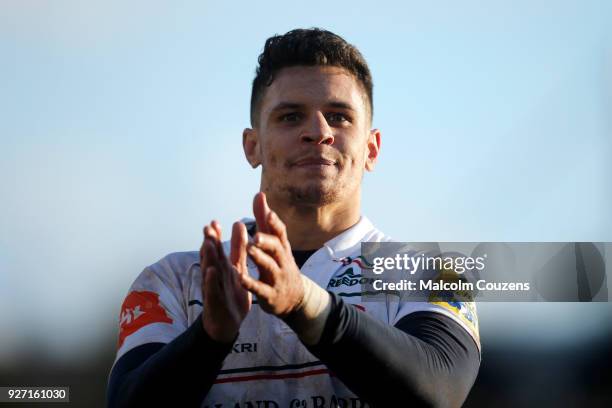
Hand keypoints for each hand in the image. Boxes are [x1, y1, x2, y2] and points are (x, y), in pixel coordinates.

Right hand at [200, 220, 250, 342]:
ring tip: (208, 244)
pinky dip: (211, 281)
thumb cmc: (231, 295)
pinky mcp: (215, 302)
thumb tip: (239, 224)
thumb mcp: (237, 270)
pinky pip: (212, 290)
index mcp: (222, 268)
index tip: (215, 222)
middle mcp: (215, 276)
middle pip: (210, 257)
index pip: (217, 249)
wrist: (227, 324)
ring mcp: (213, 289)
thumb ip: (238, 249)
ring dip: (208, 258)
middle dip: (209, 242)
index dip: (215, 236)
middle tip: (208, 227)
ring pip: (209, 271)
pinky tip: (211, 271)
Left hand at [239, 192, 304, 316]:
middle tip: (255, 235)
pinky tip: (239, 277)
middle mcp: (281, 261)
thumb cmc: (281, 265)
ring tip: (249, 249)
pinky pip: (260, 289)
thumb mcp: (275, 244)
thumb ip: (265, 221)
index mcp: (281, 248)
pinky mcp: (269, 295)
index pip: (281, 233)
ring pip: (269, 266)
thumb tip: (259, 194)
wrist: (294, 299)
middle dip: (267, 241)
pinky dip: (250, 283)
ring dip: (259, 258)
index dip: (275, 224)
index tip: (269, 213)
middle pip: (276, 248)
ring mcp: (277, 278)